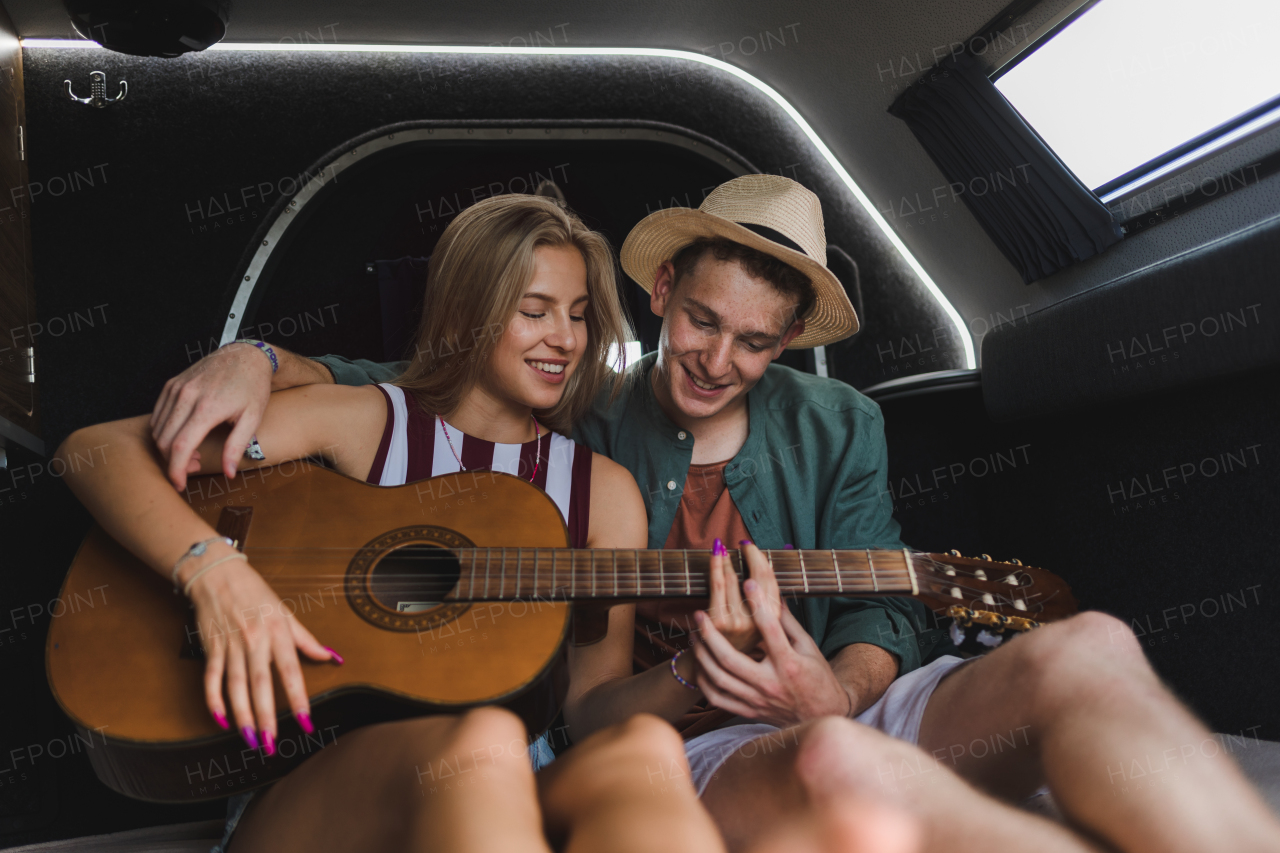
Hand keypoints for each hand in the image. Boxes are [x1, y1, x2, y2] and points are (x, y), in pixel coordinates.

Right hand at [151, 343, 272, 489]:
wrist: (245, 355)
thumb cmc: (252, 387)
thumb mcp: (253, 418)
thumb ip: (237, 447)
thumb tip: (228, 474)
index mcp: (207, 408)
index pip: (180, 447)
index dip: (176, 470)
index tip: (179, 484)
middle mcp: (186, 396)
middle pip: (164, 441)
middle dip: (174, 462)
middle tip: (195, 466)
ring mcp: (176, 388)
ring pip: (157, 429)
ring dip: (169, 448)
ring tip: (194, 451)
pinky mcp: (171, 384)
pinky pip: (158, 415)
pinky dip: (165, 431)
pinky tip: (184, 435)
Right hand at [183, 546, 336, 750]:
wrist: (218, 575)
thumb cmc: (256, 594)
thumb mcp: (286, 613)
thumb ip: (307, 640)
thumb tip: (333, 657)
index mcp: (278, 632)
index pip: (291, 670)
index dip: (298, 697)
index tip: (305, 721)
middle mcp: (255, 640)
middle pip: (260, 684)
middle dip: (266, 716)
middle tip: (271, 743)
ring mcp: (231, 645)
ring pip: (235, 685)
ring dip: (241, 714)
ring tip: (249, 739)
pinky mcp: (211, 648)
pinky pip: (211, 678)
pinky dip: (213, 700)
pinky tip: (220, 720)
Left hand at [692, 545, 852, 726]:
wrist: (822, 715)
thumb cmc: (818, 677)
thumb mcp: (809, 647)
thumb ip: (788, 623)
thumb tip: (772, 595)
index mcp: (789, 664)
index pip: (770, 629)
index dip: (758, 604)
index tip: (747, 582)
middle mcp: (771, 684)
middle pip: (731, 659)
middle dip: (710, 634)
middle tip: (699, 615)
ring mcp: (757, 700)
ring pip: (719, 679)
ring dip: (702, 655)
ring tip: (694, 635)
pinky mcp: (749, 711)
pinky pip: (718, 699)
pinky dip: (704, 681)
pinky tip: (700, 664)